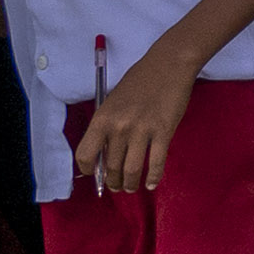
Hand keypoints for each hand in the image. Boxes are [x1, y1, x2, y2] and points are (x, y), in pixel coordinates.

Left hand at [74, 44, 203, 195]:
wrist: (167, 65)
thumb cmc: (138, 81)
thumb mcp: (112, 102)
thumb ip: (107, 126)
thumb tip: (106, 153)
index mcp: (102, 119)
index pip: (85, 154)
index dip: (89, 170)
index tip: (95, 175)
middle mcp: (119, 128)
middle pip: (111, 167)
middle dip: (113, 182)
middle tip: (117, 186)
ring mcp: (142, 131)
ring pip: (132, 170)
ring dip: (130, 184)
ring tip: (132, 188)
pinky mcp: (164, 132)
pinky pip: (157, 162)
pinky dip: (154, 178)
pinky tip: (151, 184)